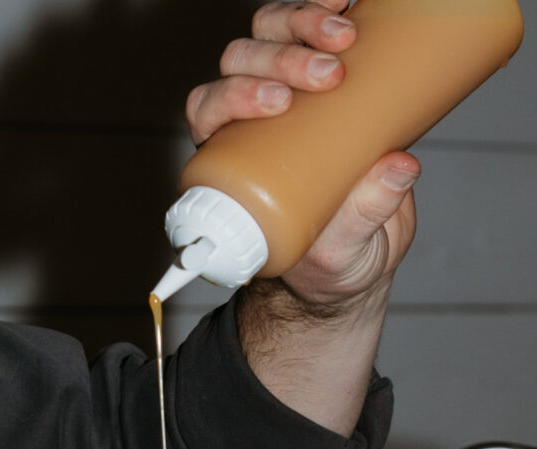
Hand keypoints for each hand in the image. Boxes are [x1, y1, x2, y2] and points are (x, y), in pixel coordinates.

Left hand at [186, 1, 418, 308]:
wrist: (358, 258)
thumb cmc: (332, 264)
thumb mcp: (345, 254)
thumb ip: (364, 217)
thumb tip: (398, 168)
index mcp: (234, 164)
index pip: (209, 112)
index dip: (232, 95)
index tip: (276, 104)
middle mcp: (249, 122)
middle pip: (240, 63)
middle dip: (279, 57)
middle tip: (327, 75)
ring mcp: (286, 94)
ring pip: (269, 32)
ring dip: (301, 21)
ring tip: (345, 34)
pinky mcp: (323, 76)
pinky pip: (310, 27)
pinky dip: (323, 5)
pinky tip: (349, 0)